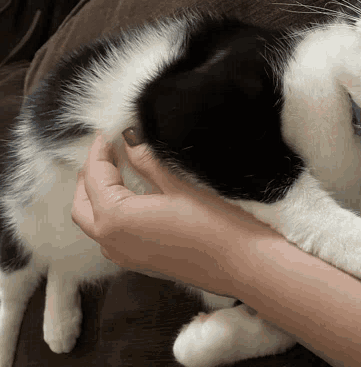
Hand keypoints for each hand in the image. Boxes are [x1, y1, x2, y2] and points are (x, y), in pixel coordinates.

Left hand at [72, 132, 283, 297]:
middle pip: (83, 204)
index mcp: (116, 218)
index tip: (108, 132)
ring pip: (94, 223)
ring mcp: (125, 256)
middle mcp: (112, 241)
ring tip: (117, 171)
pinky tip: (132, 199)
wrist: (242, 264)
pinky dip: (110, 214)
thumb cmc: (216, 224)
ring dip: (97, 197)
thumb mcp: (179, 185)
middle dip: (90, 176)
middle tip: (107, 150)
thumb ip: (148, 162)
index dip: (100, 151)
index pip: (96, 177)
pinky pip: (111, 237)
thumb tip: (130, 140)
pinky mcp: (140, 263)